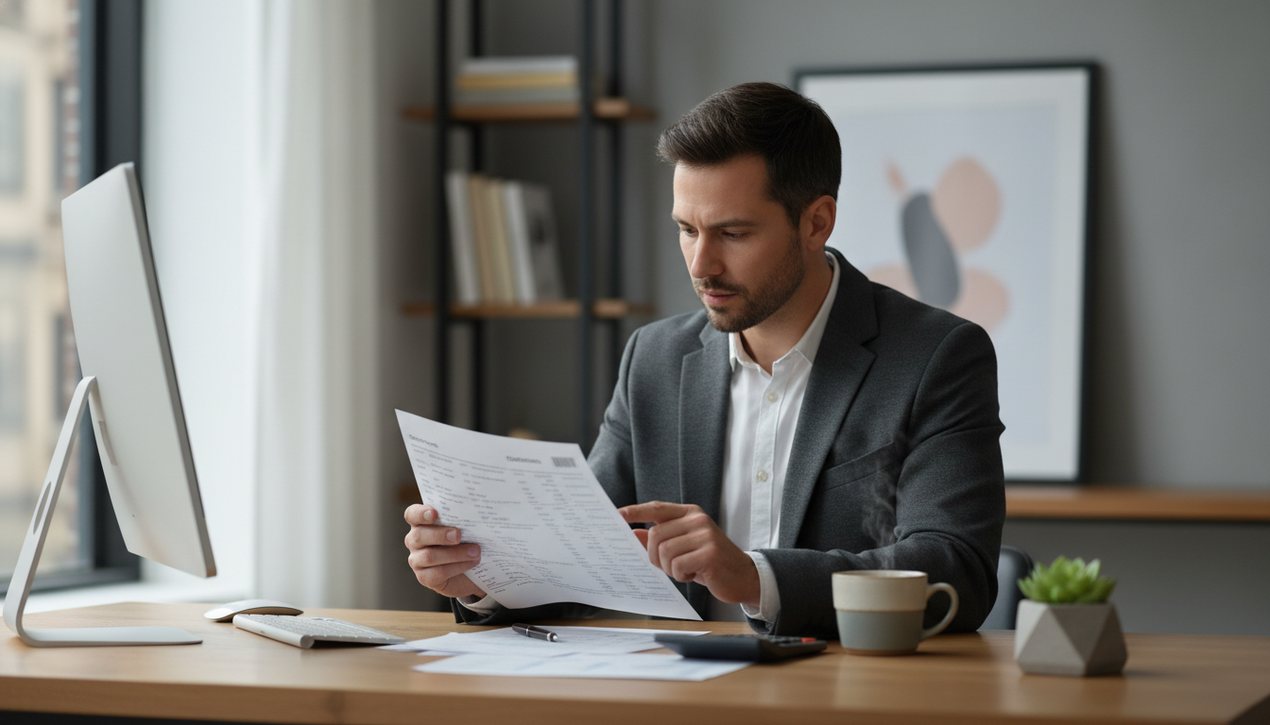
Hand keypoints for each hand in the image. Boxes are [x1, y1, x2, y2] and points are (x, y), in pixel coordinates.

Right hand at [403, 504, 483, 598]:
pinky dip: (457, 567)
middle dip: (440, 535)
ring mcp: (416, 560)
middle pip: (419, 536)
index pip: (412, 514)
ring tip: (475, 551)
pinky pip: (438, 573)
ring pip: (430, 556)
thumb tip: (475, 510)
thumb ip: (462, 519)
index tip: (434, 513)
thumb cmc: (466, 542)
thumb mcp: (464, 528)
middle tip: (458, 535)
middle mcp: (414, 541)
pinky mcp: (425, 577)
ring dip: (455, 554)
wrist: (470, 572)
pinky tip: (472, 563)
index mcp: (421, 523)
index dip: (420, 513)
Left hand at [619, 501, 759, 607]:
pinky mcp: (710, 553)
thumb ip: (659, 540)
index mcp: (690, 513)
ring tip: (685, 569)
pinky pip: (677, 566)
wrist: (742, 576)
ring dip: (670, 568)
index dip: (635, 511)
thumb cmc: (709, 562)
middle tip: (669, 566)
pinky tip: (694, 574)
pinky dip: (680, 575)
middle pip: (655, 536)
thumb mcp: (683, 548)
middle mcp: (697, 519)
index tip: (617, 515)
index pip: (657, 508)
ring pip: (664, 552)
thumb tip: (633, 533)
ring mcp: (705, 535)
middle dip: (655, 557)